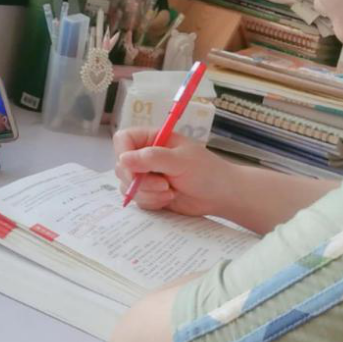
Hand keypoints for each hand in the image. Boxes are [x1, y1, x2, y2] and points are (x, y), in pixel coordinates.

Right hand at [114, 129, 232, 215]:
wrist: (220, 195)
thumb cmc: (206, 171)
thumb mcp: (180, 161)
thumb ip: (152, 158)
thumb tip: (123, 159)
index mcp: (153, 139)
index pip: (123, 139)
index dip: (123, 154)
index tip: (133, 171)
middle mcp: (146, 156)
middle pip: (122, 167)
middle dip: (140, 181)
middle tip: (163, 185)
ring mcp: (147, 175)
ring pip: (127, 186)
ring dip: (147, 193)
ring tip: (170, 192)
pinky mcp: (150, 193)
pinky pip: (137, 199)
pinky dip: (151, 202)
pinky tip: (169, 199)